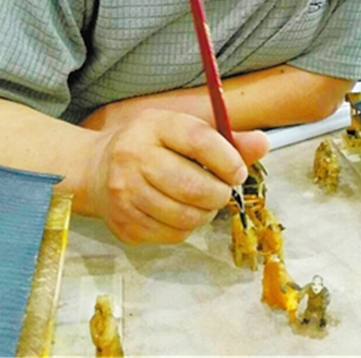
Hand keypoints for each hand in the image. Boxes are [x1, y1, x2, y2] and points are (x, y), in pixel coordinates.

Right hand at [85, 109, 268, 243]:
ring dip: (205, 213)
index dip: (227, 159)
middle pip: (192, 186)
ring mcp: (125, 194)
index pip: (198, 141)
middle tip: (222, 190)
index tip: (238, 171)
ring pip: (185, 216)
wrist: (96, 169)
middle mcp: (133, 157)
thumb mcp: (182, 129)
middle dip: (219, 193)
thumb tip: (263, 143)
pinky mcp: (124, 224)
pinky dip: (186, 227)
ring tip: (203, 201)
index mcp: (153, 126)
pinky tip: (180, 211)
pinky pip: (172, 235)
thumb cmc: (150, 145)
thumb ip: (224, 139)